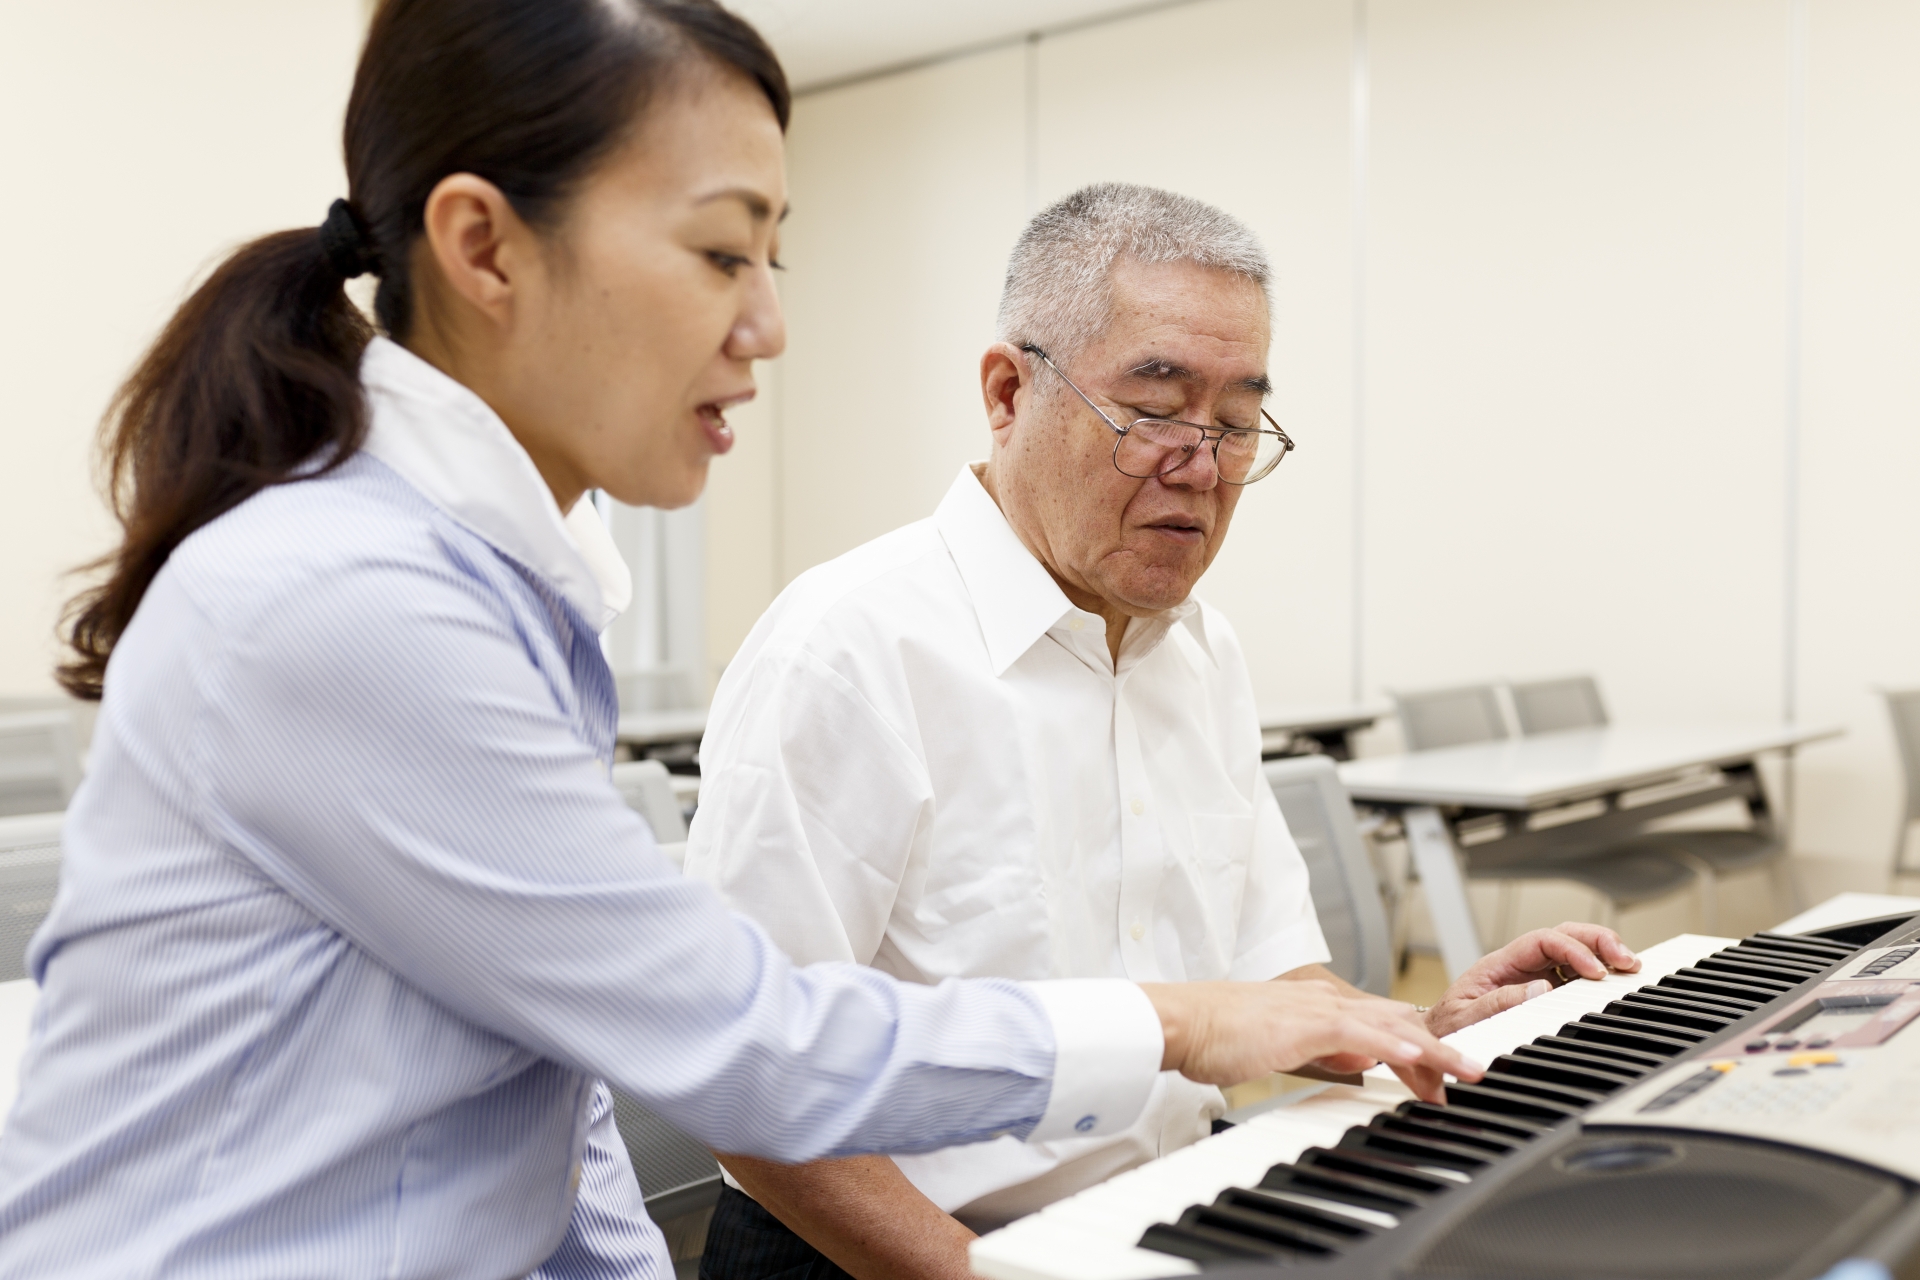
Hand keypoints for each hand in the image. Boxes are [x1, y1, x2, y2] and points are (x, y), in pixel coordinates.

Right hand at [1141, 979, 1484, 1102]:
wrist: (1181, 1020)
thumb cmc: (1217, 1034)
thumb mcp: (1283, 1045)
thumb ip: (1324, 1050)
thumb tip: (1358, 1060)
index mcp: (1318, 1005)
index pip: (1383, 1024)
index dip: (1421, 1047)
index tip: (1446, 1072)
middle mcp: (1323, 1000)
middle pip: (1397, 1023)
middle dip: (1440, 1050)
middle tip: (1472, 1075)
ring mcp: (1314, 1008)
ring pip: (1388, 1026)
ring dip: (1431, 1050)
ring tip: (1466, 1070)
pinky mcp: (1301, 1023)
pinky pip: (1355, 1033)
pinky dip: (1389, 1045)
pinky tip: (1415, 1058)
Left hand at [1425, 921, 1640, 1037]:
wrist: (1438, 1040)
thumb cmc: (1447, 1028)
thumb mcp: (1464, 1018)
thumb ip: (1497, 1004)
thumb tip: (1540, 990)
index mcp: (1499, 964)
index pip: (1542, 941)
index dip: (1572, 949)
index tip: (1594, 971)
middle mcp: (1518, 964)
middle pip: (1564, 935)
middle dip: (1598, 940)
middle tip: (1625, 959)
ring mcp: (1532, 975)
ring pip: (1574, 950)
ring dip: (1603, 953)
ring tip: (1630, 966)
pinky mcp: (1542, 990)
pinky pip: (1574, 974)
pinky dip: (1598, 973)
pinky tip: (1616, 980)